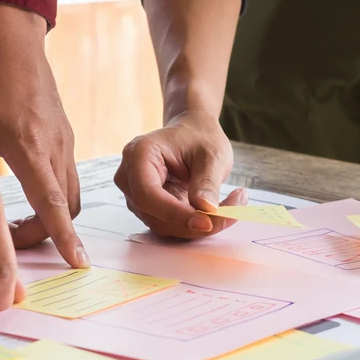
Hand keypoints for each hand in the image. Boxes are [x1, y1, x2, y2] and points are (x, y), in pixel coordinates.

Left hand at [0, 4, 87, 267]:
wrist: (11, 39)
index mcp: (28, 146)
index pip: (53, 203)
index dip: (64, 237)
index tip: (77, 262)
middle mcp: (55, 147)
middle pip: (66, 208)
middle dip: (45, 234)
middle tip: (10, 241)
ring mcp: (65, 141)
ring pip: (71, 194)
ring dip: (51, 216)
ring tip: (16, 221)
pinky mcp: (66, 135)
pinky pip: (67, 176)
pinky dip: (53, 196)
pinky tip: (25, 192)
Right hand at [115, 111, 245, 237]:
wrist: (192, 134)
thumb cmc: (199, 137)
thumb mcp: (212, 155)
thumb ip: (207, 182)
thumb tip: (206, 210)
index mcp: (139, 155)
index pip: (148, 195)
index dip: (176, 214)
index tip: (207, 221)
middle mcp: (129, 177)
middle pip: (154, 215)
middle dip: (191, 223)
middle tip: (230, 215)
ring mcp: (136, 194)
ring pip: (163, 225)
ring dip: (195, 226)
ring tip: (229, 207)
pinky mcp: (148, 208)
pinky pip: (169, 225)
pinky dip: (193, 224)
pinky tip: (215, 211)